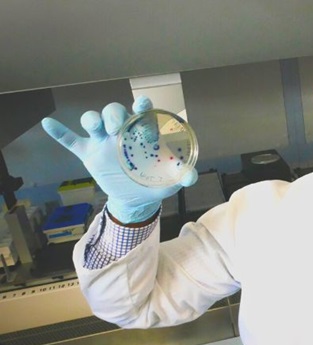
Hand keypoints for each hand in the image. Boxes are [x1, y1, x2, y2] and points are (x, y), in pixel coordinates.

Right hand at [41, 96, 197, 223]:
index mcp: (142, 132)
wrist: (136, 199)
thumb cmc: (155, 180)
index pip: (141, 111)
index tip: (142, 105)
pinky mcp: (89, 154)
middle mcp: (121, 131)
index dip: (140, 104)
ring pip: (92, 120)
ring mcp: (103, 141)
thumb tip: (191, 176)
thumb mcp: (171, 179)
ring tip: (97, 128)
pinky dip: (60, 133)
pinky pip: (71, 140)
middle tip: (118, 128)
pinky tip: (48, 125)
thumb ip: (183, 175)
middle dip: (114, 114)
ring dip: (92, 119)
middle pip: (113, 111)